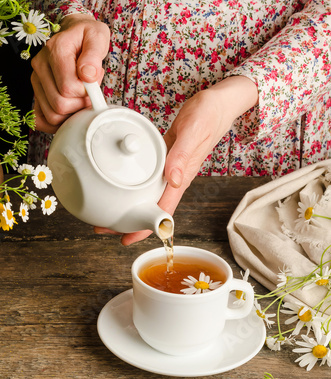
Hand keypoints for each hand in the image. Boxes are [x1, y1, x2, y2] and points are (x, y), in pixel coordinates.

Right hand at [31, 14, 109, 132]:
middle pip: (59, 105)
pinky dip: (58, 122)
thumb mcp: (97, 37)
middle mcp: (40, 65)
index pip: (68, 88)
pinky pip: (42, 120)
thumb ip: (94, 54)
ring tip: (79, 99)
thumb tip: (87, 74)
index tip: (92, 86)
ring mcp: (36, 81)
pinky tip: (69, 113)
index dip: (85, 94)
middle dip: (79, 106)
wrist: (75, 35)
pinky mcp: (36, 93)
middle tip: (88, 95)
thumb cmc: (88, 37)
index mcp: (55, 50)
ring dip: (71, 114)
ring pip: (51, 116)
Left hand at [95, 76, 258, 244]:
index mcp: (181, 177)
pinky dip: (133, 187)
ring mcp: (169, 170)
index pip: (162, 210)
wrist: (216, 104)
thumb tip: (174, 180)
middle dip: (129, 222)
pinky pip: (148, 180)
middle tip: (104, 229)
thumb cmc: (208, 115)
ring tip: (108, 213)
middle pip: (151, 208)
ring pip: (148, 195)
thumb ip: (182, 156)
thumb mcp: (192, 132)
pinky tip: (122, 186)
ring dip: (129, 206)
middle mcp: (175, 178)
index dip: (144, 228)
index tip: (127, 239)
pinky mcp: (165, 159)